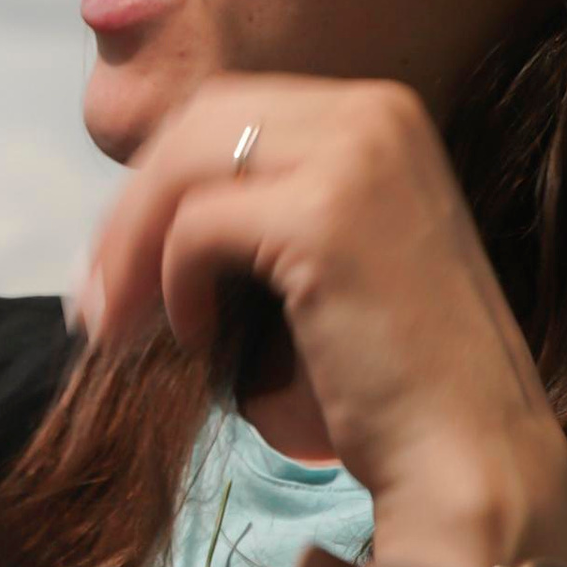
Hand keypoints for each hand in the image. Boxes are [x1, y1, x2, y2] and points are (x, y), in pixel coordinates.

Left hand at [82, 76, 566, 563]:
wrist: (469, 455)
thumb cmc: (394, 381)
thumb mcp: (326, 260)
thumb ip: (260, 210)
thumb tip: (140, 209)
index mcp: (383, 116)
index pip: (232, 111)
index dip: (161, 180)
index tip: (121, 259)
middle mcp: (377, 113)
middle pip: (199, 122)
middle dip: (132, 207)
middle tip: (97, 295)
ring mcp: (357, 156)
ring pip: (184, 165)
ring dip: (131, 246)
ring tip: (118, 323)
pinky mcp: (325, 215)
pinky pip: (197, 226)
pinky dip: (173, 282)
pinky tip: (196, 335)